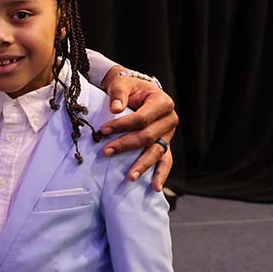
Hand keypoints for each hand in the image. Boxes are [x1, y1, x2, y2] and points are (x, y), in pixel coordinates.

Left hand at [98, 68, 177, 190]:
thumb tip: (114, 109)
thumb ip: (119, 94)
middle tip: (106, 152)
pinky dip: (161, 174)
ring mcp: (169, 134)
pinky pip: (166, 161)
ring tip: (130, 176)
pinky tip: (155, 187)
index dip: (122, 125)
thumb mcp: (123, 84)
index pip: (141, 118)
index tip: (103, 131)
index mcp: (162, 102)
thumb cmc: (130, 88)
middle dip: (126, 145)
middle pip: (148, 137)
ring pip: (157, 152)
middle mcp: (169, 119)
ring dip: (143, 165)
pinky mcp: (165, 144)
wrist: (138, 92)